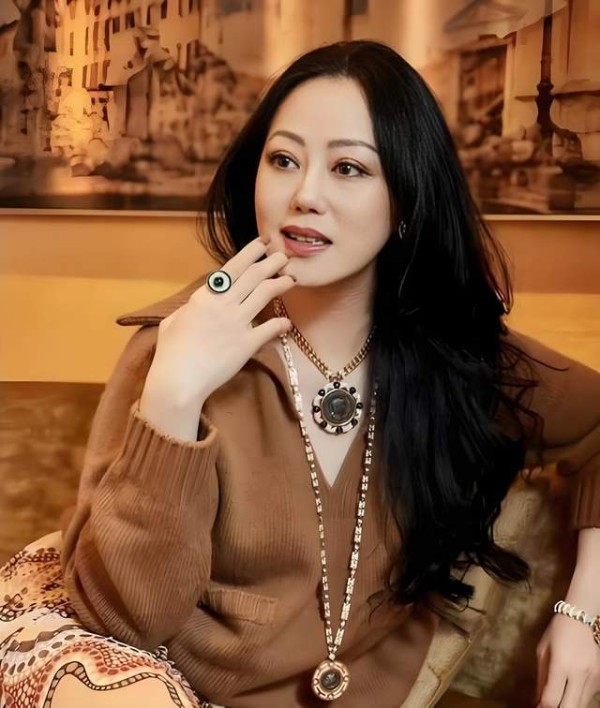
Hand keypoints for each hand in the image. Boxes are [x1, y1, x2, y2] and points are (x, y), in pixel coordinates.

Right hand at [142, 237, 293, 413]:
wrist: (179, 380)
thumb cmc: (171, 353)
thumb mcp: (172, 322)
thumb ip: (188, 309)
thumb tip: (196, 305)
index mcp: (205, 297)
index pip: (233, 268)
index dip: (251, 253)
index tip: (263, 244)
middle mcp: (223, 304)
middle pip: (254, 276)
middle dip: (272, 262)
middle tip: (284, 257)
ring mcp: (237, 323)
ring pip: (265, 294)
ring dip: (281, 283)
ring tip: (291, 280)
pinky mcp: (247, 344)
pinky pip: (270, 328)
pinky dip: (281, 324)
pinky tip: (287, 323)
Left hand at [536, 613, 599, 706]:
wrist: (583, 618)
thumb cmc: (558, 632)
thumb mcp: (543, 651)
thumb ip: (541, 678)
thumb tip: (538, 701)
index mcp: (561, 665)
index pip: (552, 699)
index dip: (542, 707)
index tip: (537, 707)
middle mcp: (580, 675)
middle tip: (549, 705)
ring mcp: (593, 679)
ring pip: (580, 706)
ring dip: (567, 705)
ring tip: (558, 698)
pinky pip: (587, 698)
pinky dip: (577, 699)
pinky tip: (569, 691)